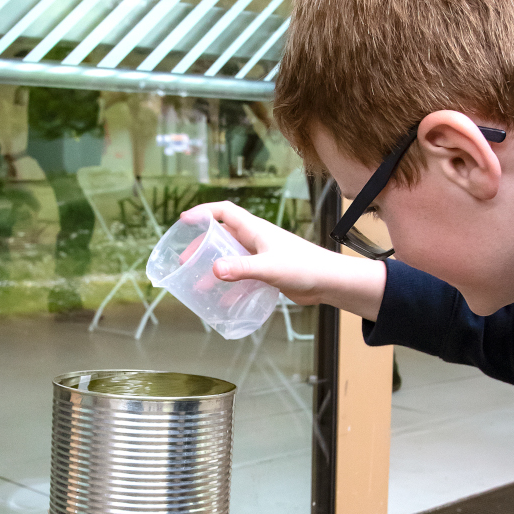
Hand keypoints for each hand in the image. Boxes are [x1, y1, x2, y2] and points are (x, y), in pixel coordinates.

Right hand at [182, 201, 387, 319]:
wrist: (329, 282)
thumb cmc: (304, 267)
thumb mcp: (269, 267)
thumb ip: (242, 269)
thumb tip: (214, 269)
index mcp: (255, 230)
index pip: (225, 212)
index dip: (204, 212)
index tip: (184, 220)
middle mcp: (256, 240)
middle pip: (223, 237)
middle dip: (203, 247)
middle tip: (186, 262)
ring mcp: (262, 256)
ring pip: (232, 258)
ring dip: (215, 269)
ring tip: (199, 286)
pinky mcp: (269, 272)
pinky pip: (244, 276)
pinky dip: (232, 286)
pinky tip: (225, 301)